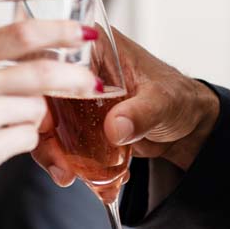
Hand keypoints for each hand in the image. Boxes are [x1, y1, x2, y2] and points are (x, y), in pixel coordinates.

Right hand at [0, 20, 96, 223]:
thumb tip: (44, 52)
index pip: (20, 33)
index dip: (60, 30)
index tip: (86, 31)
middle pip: (41, 73)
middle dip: (75, 78)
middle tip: (92, 84)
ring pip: (38, 111)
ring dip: (36, 120)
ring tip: (3, 128)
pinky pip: (29, 139)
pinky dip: (24, 142)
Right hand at [32, 28, 220, 184]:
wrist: (190, 126)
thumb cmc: (180, 98)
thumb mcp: (163, 101)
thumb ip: (140, 113)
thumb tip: (114, 128)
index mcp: (93, 46)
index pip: (49, 62)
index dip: (39, 93)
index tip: (46, 126)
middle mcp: (77, 68)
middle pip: (40, 99)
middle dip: (46, 139)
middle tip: (61, 169)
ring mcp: (75, 97)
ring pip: (48, 126)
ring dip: (57, 157)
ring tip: (75, 180)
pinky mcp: (78, 123)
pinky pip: (63, 143)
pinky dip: (73, 166)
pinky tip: (97, 181)